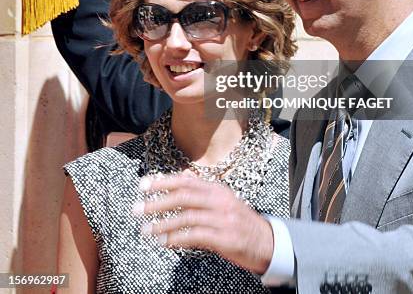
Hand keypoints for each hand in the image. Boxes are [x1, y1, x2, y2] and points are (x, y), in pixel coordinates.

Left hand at [135, 173, 273, 274]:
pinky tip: (165, 242)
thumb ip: (201, 190)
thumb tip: (180, 176)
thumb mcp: (222, 201)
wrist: (267, 243)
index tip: (143, 185)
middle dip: (157, 202)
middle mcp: (220, 201)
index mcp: (217, 189)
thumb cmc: (239, 222)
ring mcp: (223, 219)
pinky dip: (177, 238)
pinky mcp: (226, 238)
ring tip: (147, 230)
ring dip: (163, 224)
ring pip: (187, 216)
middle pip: (183, 196)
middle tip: (137, 209)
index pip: (185, 181)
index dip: (163, 182)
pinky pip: (196, 236)